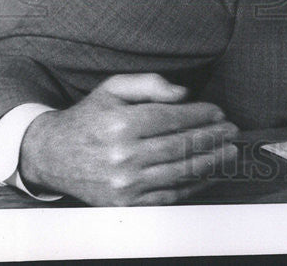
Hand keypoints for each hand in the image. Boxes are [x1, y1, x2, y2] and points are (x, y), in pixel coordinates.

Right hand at [19, 73, 239, 205]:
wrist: (53, 155)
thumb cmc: (90, 116)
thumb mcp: (114, 88)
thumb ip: (150, 84)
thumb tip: (184, 94)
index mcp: (121, 123)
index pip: (173, 118)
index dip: (202, 115)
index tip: (219, 112)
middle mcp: (122, 155)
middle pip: (180, 146)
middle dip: (212, 138)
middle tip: (232, 132)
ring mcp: (124, 183)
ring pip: (179, 172)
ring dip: (210, 162)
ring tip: (229, 153)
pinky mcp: (125, 203)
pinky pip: (168, 196)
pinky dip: (193, 186)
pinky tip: (209, 174)